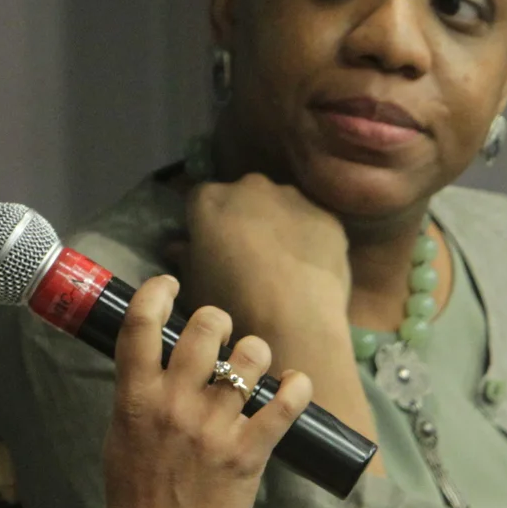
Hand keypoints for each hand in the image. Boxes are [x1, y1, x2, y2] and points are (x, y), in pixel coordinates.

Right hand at [87, 275, 311, 507]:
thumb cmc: (134, 501)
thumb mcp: (120, 437)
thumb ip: (138, 396)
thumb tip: (156, 362)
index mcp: (135, 398)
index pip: (144, 323)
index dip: (159, 292)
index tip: (171, 285)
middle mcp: (174, 404)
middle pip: (208, 326)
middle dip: (221, 323)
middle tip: (224, 340)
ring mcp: (213, 428)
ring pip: (252, 357)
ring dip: (258, 356)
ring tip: (256, 371)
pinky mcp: (247, 455)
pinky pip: (285, 404)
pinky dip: (297, 388)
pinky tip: (296, 386)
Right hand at [178, 173, 354, 358]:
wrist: (293, 321)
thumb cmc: (232, 304)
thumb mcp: (195, 286)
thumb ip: (186, 258)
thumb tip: (178, 246)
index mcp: (210, 199)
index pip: (199, 201)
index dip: (204, 225)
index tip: (211, 248)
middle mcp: (251, 186)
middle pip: (242, 197)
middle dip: (243, 218)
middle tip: (248, 256)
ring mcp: (293, 197)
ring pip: (281, 205)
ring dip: (278, 224)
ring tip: (283, 264)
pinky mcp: (328, 215)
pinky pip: (313, 223)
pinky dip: (309, 238)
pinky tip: (309, 269)